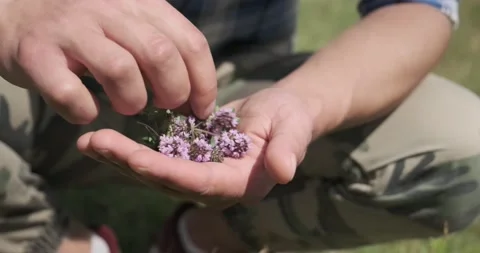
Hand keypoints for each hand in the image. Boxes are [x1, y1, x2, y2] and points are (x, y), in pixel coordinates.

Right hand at [0, 0, 216, 123]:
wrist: (15, 9)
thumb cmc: (86, 25)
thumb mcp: (130, 21)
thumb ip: (161, 46)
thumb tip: (195, 94)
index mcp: (140, 3)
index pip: (190, 41)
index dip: (204, 81)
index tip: (202, 108)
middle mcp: (108, 9)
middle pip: (160, 55)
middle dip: (173, 93)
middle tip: (164, 106)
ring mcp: (71, 30)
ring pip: (120, 70)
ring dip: (131, 101)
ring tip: (126, 105)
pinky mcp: (37, 54)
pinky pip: (70, 93)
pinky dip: (83, 110)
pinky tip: (85, 110)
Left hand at [77, 87, 313, 206]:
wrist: (279, 116)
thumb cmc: (289, 120)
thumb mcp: (292, 129)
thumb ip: (288, 149)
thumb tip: (283, 171)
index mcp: (238, 183)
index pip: (199, 181)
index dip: (167, 172)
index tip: (136, 159)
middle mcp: (213, 186)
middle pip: (167, 179)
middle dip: (130, 163)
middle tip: (94, 143)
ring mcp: (198, 175)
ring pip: (154, 172)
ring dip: (120, 158)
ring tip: (88, 141)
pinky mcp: (187, 161)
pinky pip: (155, 158)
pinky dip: (128, 150)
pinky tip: (102, 140)